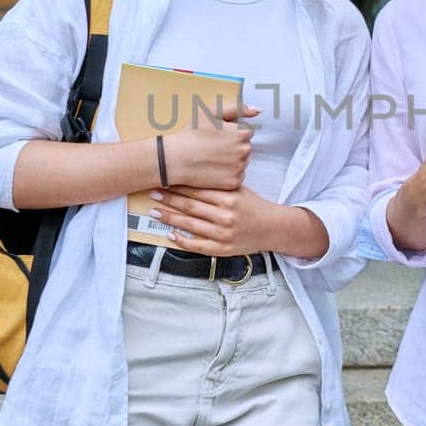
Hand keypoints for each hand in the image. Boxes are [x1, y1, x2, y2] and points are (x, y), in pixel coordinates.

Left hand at [149, 184, 282, 256]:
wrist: (273, 228)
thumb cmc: (254, 206)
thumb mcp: (239, 190)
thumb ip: (218, 185)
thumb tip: (191, 176)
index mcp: (229, 198)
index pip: (196, 191)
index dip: (177, 186)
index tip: (163, 182)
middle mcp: (225, 216)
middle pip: (189, 206)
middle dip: (168, 200)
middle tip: (153, 194)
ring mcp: (223, 234)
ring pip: (190, 225)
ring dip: (169, 218)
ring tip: (155, 212)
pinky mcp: (223, 249)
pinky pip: (197, 246)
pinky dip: (182, 240)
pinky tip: (170, 234)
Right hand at [159, 103, 260, 190]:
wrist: (175, 159)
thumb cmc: (191, 134)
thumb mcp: (211, 112)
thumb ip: (237, 108)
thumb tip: (257, 110)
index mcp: (242, 133)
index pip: (246, 131)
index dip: (231, 132)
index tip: (217, 135)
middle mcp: (245, 151)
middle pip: (245, 147)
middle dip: (233, 146)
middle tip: (212, 147)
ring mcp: (240, 168)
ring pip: (241, 161)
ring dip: (231, 160)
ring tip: (211, 158)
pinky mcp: (233, 182)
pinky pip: (236, 176)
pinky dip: (227, 174)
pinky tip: (213, 169)